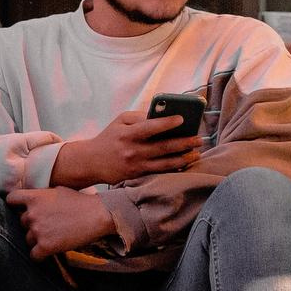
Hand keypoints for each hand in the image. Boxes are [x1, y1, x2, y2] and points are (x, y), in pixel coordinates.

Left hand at [5, 186, 118, 258]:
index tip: (21, 209)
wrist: (97, 215)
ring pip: (28, 239)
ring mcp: (37, 231)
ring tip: (55, 236)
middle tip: (49, 225)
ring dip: (37, 239)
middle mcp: (32, 214)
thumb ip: (41, 196)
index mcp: (34, 197)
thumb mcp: (57, 191)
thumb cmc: (81, 202)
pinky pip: (34, 255)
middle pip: (22, 222)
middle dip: (33, 224)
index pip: (11, 200)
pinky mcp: (45, 246)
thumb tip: (31, 201)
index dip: (15, 205)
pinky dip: (40, 255)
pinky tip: (49, 251)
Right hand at [53, 112, 203, 186]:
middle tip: (199, 139)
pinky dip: (174, 168)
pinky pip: (160, 172)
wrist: (91, 162)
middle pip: (163, 147)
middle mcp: (132, 150)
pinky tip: (186, 163)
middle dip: (183, 143)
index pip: (149, 127)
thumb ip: (140, 117)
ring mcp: (136, 165)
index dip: (166, 123)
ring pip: (165, 163)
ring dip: (183, 158)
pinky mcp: (138, 175)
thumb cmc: (110, 137)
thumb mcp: (120, 121)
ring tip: (197, 153)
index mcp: (127, 133)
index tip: (182, 118)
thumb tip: (163, 115)